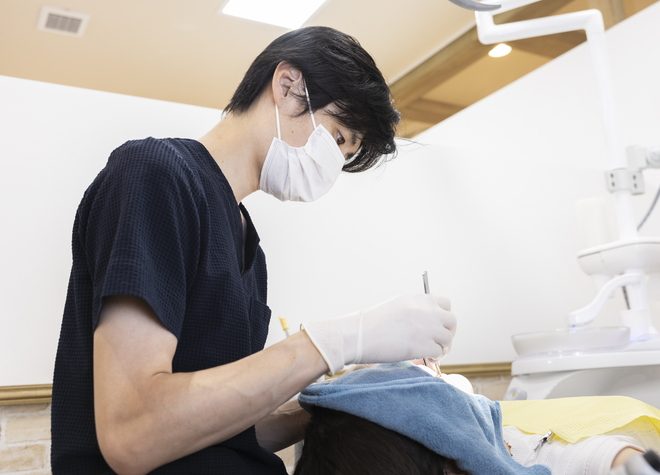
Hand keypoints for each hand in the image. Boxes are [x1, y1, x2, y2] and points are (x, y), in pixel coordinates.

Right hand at [303, 294, 455, 374]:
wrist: (358, 334)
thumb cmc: (371, 324)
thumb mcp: (397, 307)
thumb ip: (415, 310)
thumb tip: (429, 325)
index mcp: (417, 299)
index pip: (446, 303)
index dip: (444, 316)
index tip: (438, 326)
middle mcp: (425, 310)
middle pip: (452, 321)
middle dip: (448, 333)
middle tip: (439, 342)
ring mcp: (425, 327)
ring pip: (448, 339)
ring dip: (443, 348)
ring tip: (433, 354)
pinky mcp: (422, 344)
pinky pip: (438, 352)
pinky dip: (434, 357)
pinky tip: (426, 359)